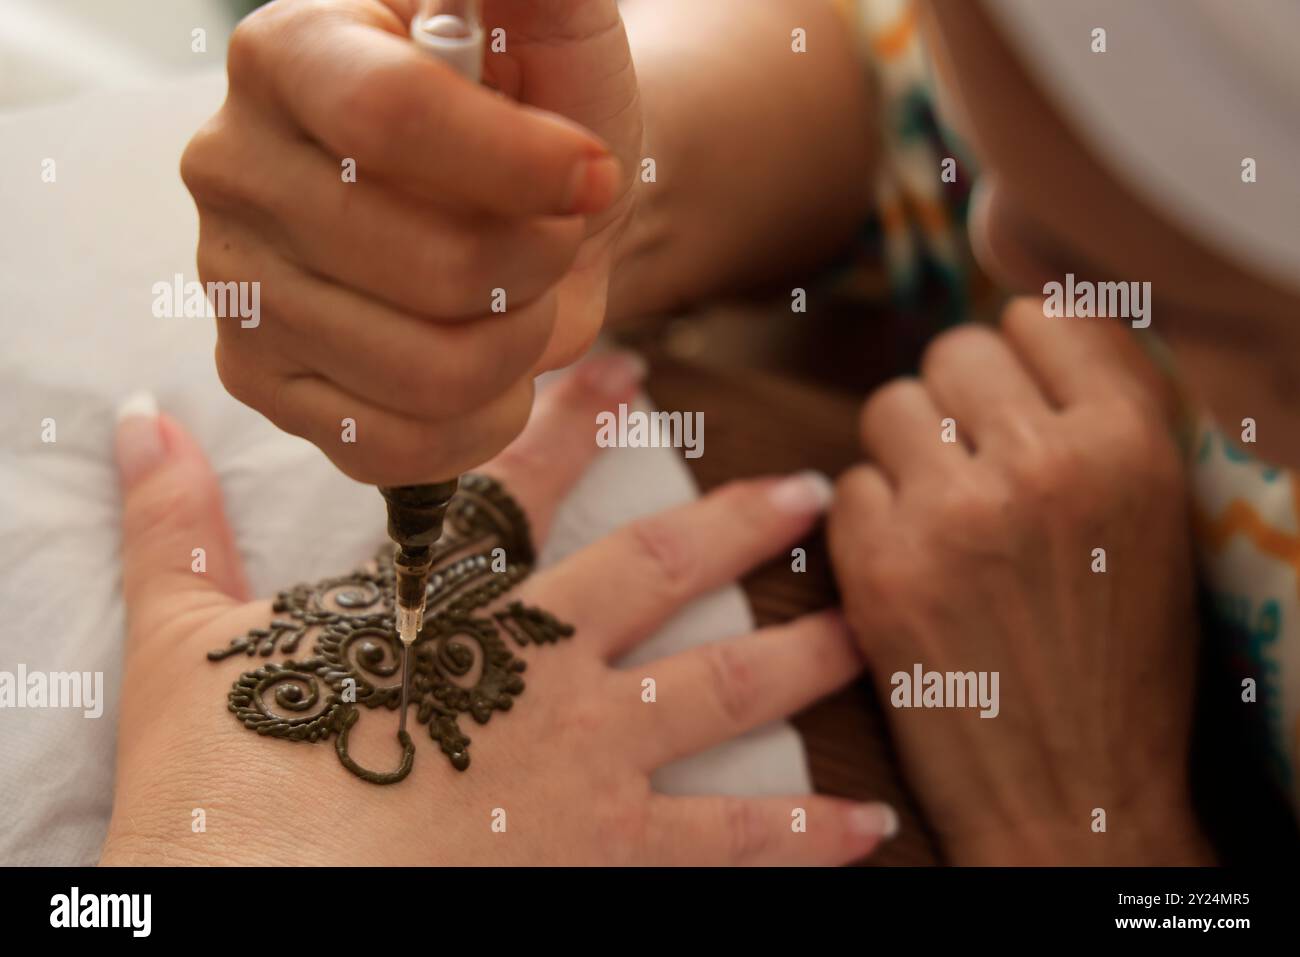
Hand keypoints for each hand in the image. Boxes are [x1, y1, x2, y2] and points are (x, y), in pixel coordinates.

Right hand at [103, 353, 893, 865]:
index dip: (570, 422)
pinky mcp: (611, 859)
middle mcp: (540, 673)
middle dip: (736, 525)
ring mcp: (590, 767)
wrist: (267, 907)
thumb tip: (138, 428)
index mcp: (448, 614)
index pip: (513, 488)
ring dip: (799, 660)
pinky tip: (867, 825)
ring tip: (861, 635)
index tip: (626, 370)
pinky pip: (727, 844)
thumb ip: (176, 537)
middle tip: (806, 490)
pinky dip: (801, 836)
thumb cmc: (228, 796)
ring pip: (719, 691)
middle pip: (658, 572)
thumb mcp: (183, 656)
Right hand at [181, 0, 641, 485]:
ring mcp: (238, 287)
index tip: (591, 175)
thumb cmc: (541, 114)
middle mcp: (234, 168)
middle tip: (553, 238)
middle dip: (538, 263)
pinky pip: (395, 445)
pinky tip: (490, 366)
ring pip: (426, 369)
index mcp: (290, 54)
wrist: (530, 211)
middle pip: (426, 264)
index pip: (389, 117)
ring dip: (518, 342)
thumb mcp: (555, 23)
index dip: (517, 165)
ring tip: (520, 297)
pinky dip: (482, 417)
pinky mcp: (263, 385)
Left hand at [828, 300, 1212, 864]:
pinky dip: (868, 520)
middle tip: (973, 464)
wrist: (1073, 793)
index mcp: (1129, 443)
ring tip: (941, 518)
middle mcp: (1043, 462)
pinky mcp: (879, 566)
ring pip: (891, 407)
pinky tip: (908, 568)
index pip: (1042, 316)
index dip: (1021, 357)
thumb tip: (1018, 329)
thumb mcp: (1155, 521)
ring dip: (906, 454)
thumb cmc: (1118, 658)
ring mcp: (954, 514)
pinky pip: (845, 485)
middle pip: (954, 350)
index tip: (1016, 396)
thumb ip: (1097, 417)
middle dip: (957, 402)